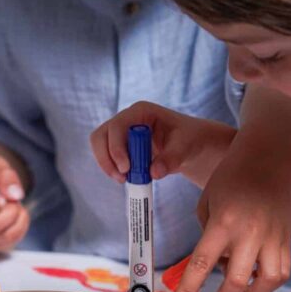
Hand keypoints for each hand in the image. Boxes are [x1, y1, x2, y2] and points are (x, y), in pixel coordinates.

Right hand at [0, 154, 29, 252]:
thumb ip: (3, 174)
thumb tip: (14, 194)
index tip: (1, 199)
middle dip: (9, 211)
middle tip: (11, 199)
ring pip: (5, 236)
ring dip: (17, 218)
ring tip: (13, 205)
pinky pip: (11, 242)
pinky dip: (21, 227)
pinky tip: (16, 216)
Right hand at [91, 101, 234, 187]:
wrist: (190, 145)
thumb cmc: (190, 139)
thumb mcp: (186, 147)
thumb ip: (171, 158)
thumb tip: (154, 172)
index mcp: (141, 111)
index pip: (118, 125)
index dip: (116, 147)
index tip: (127, 169)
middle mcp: (127, 119)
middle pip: (102, 135)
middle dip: (107, 158)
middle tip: (121, 178)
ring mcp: (122, 132)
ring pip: (100, 145)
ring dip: (106, 164)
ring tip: (123, 180)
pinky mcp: (121, 145)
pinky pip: (106, 155)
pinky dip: (111, 168)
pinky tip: (126, 178)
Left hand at [169, 84, 290, 291]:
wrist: (266, 160)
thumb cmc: (230, 179)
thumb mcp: (206, 205)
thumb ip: (207, 239)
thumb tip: (213, 267)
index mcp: (223, 222)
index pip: (202, 265)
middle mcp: (250, 233)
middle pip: (236, 283)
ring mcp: (272, 238)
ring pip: (267, 283)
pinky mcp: (287, 240)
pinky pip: (281, 273)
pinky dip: (267, 284)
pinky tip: (255, 281)